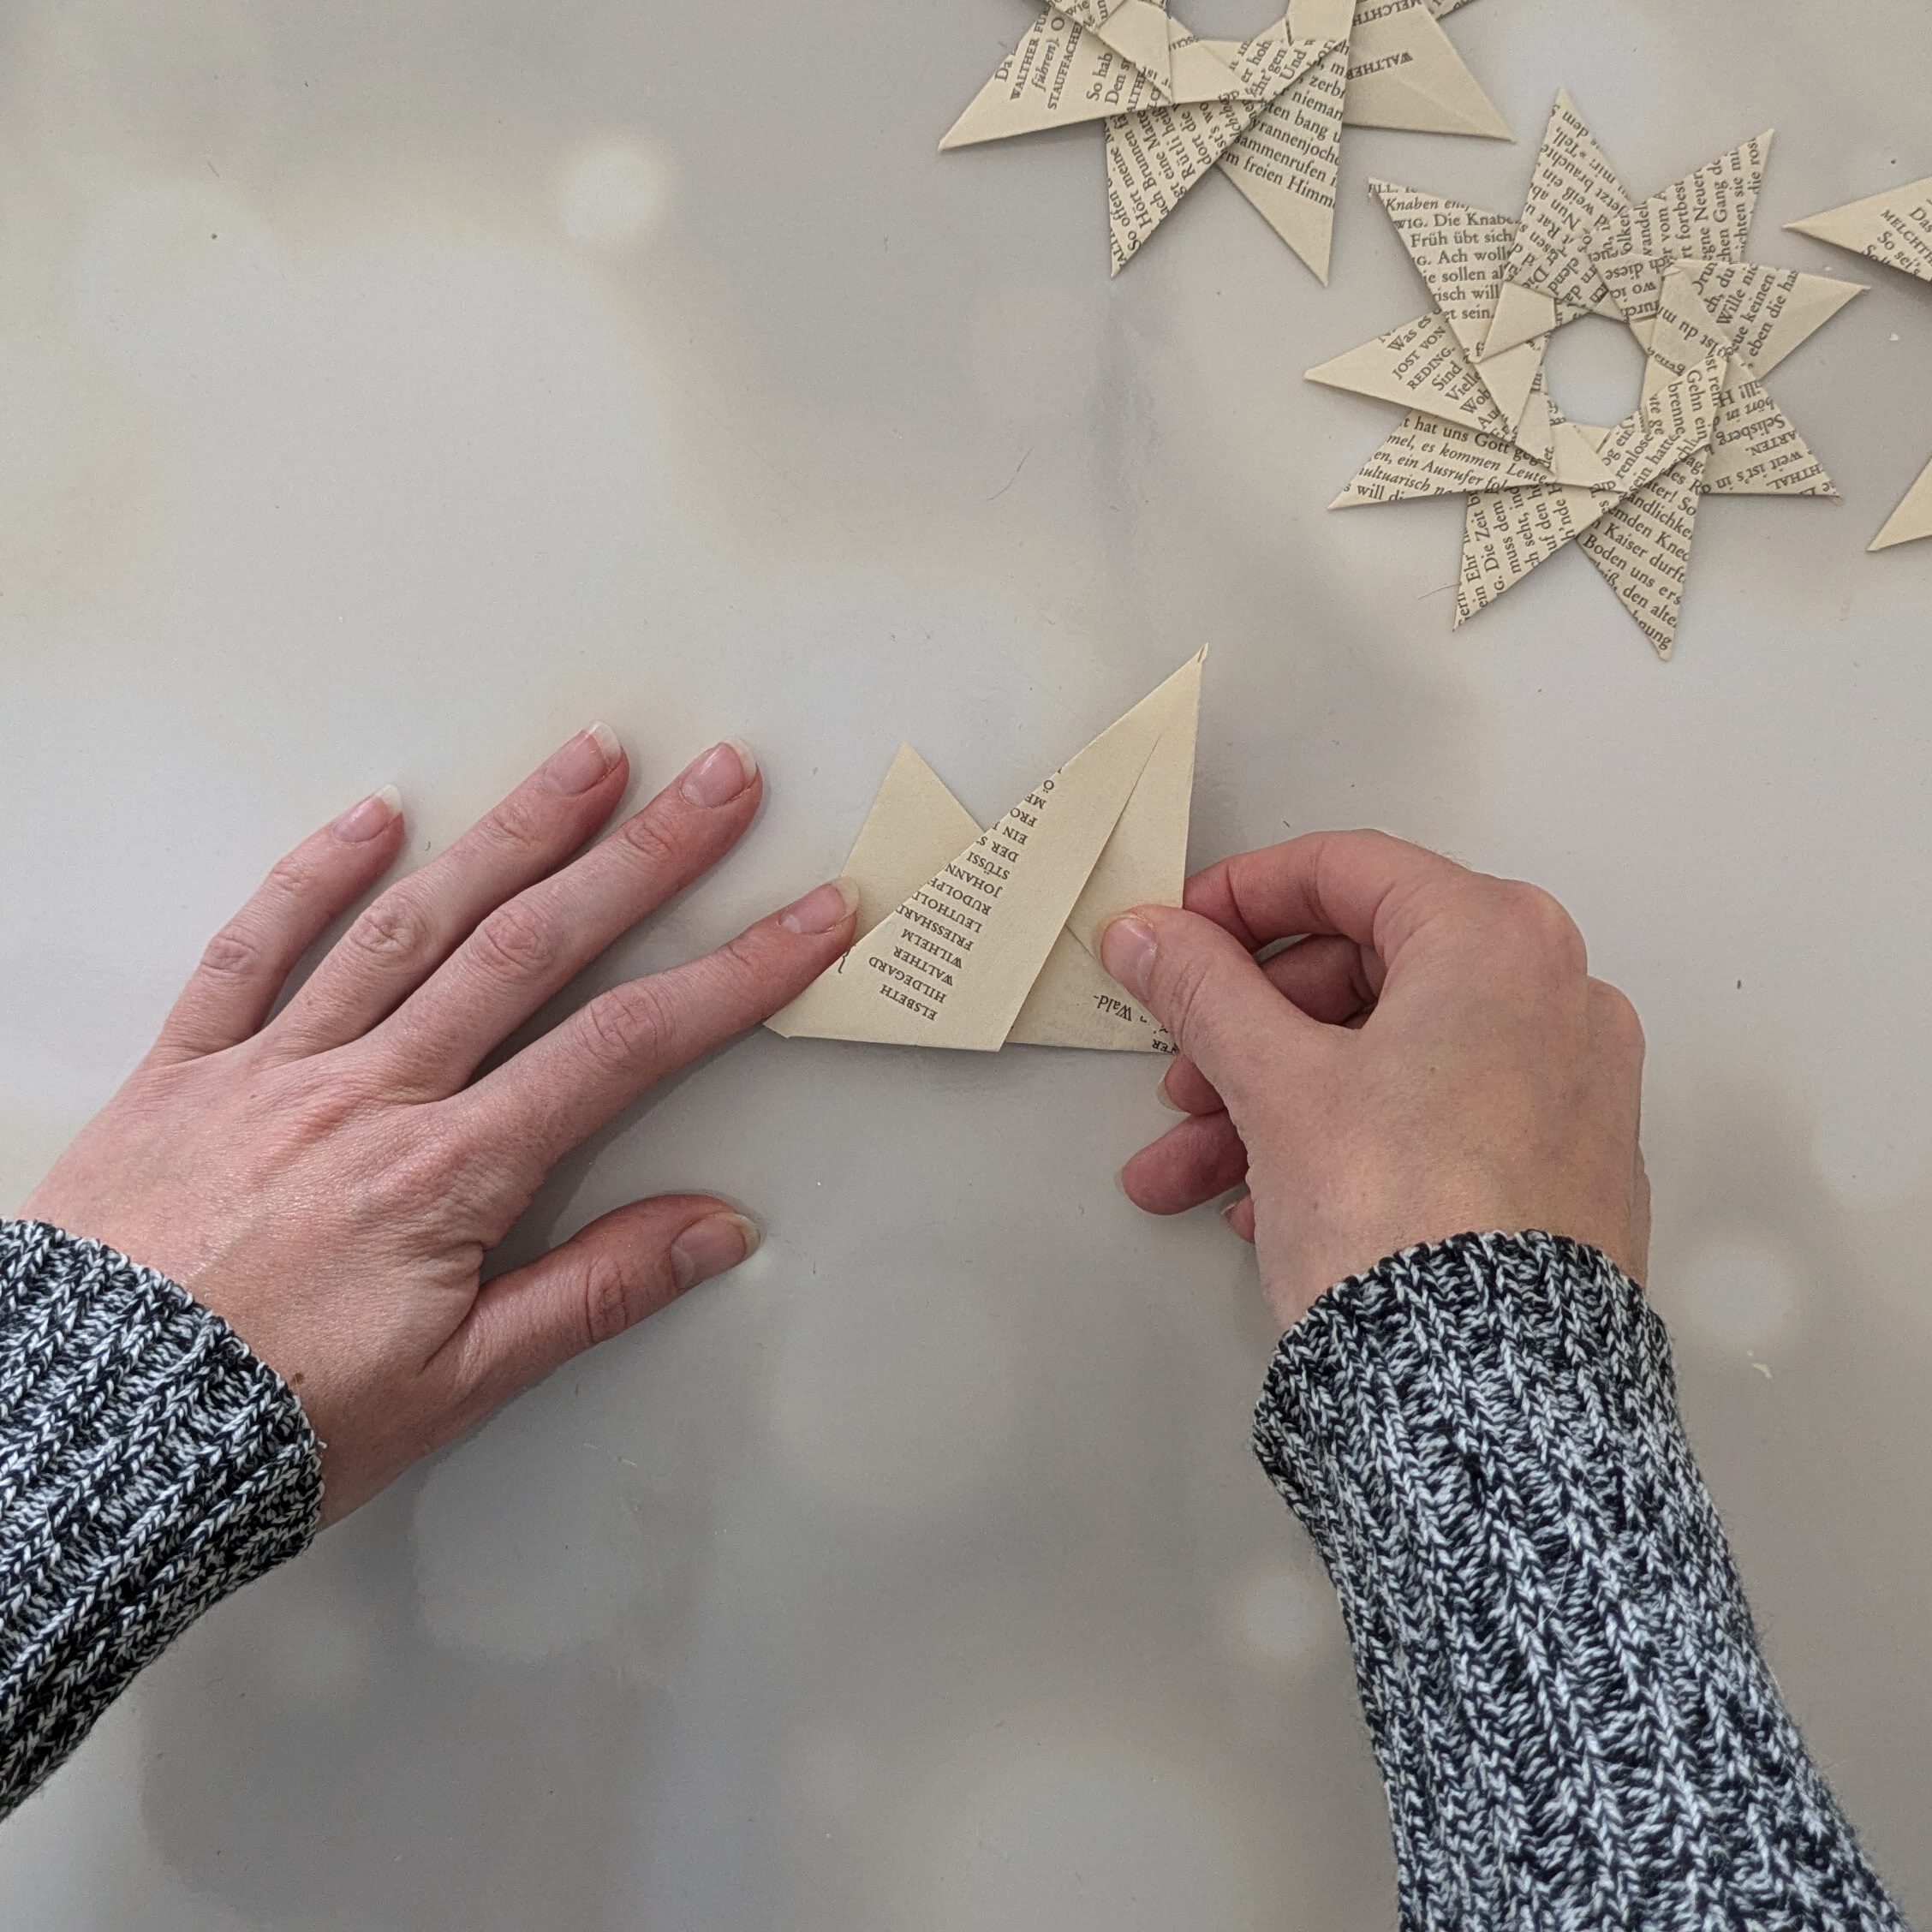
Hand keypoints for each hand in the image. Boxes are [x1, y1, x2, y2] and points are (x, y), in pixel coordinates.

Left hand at [22, 725, 857, 1519]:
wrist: (79, 1448)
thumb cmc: (270, 1427)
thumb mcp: (458, 1382)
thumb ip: (593, 1292)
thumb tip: (712, 1230)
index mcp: (448, 1175)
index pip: (624, 1047)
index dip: (733, 975)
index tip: (805, 920)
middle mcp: (371, 1096)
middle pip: (532, 950)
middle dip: (641, 859)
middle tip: (717, 785)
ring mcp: (275, 1069)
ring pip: (411, 924)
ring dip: (509, 835)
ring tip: (584, 764)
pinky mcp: (185, 1069)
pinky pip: (252, 949)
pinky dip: (312, 876)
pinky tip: (373, 817)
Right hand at [1100, 831, 1647, 1328]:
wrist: (1488, 1397)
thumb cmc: (1393, 1213)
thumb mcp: (1273, 1084)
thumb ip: (1202, 989)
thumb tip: (1144, 933)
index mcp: (1496, 940)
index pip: (1347, 870)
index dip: (1240, 898)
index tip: (1172, 939)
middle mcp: (1556, 996)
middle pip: (1364, 974)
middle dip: (1242, 1033)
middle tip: (1173, 1082)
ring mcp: (1572, 1088)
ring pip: (1389, 1061)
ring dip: (1272, 1104)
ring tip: (1183, 1176)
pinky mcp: (1568, 1172)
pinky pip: (1436, 1122)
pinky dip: (1345, 1143)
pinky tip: (1262, 1207)